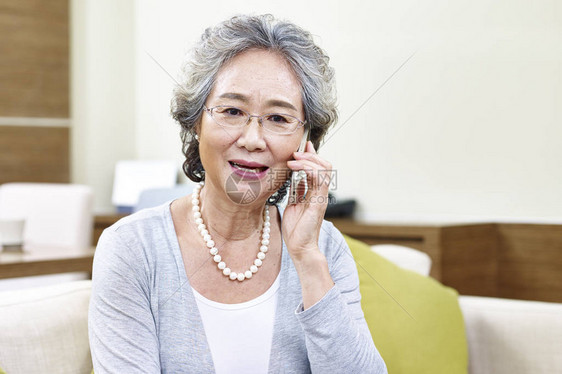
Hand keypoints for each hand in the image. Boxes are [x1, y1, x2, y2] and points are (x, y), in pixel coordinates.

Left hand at [283, 141, 331, 261]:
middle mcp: (320, 193)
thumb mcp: (293, 204)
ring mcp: (321, 197)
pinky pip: (320, 180)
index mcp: (315, 192)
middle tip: (296, 152)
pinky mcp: (319, 202)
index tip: (302, 145)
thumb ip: (298, 190)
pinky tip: (296, 168)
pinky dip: (309, 169)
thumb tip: (297, 177)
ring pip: (324, 169)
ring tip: (294, 158)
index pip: (318, 168)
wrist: (299, 248)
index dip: (312, 155)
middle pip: (324, 165)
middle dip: (311, 154)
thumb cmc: (296, 229)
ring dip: (308, 160)